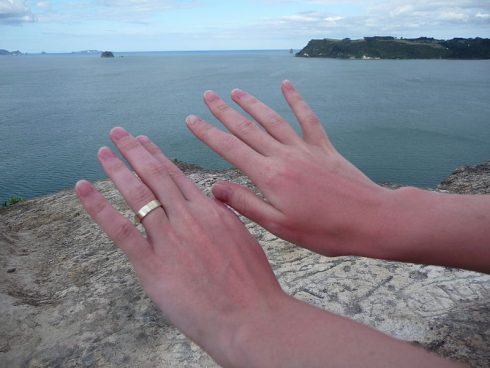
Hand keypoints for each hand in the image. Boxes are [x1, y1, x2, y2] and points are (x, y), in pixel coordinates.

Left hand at [75, 128, 285, 366]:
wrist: (250, 315)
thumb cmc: (252, 282)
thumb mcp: (244, 237)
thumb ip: (225, 216)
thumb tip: (214, 200)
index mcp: (210, 210)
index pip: (176, 175)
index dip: (156, 155)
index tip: (143, 141)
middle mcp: (187, 216)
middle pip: (155, 175)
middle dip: (134, 150)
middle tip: (118, 133)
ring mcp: (169, 238)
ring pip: (138, 194)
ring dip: (117, 169)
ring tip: (103, 151)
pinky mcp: (153, 263)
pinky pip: (121, 229)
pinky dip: (99, 207)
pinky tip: (84, 188)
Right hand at [186, 81, 489, 271]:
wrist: (370, 221)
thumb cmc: (324, 231)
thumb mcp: (279, 226)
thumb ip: (246, 204)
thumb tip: (215, 189)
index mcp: (270, 176)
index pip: (230, 149)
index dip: (208, 133)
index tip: (191, 120)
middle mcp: (284, 156)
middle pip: (248, 128)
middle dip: (224, 111)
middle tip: (207, 95)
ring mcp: (305, 149)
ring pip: (273, 120)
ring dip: (252, 103)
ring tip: (236, 91)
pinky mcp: (324, 148)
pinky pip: (307, 118)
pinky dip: (296, 100)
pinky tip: (286, 86)